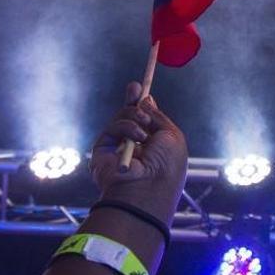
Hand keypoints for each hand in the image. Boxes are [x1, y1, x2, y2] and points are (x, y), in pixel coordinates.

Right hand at [89, 82, 188, 221]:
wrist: (150, 187)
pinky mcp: (102, 151)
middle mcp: (134, 147)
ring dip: (134, 117)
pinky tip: (137, 138)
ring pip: (121, 119)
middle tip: (134, 87)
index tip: (141, 88)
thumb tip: (146, 99)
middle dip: (132, 100)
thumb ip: (157, 116)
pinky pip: (112, 128)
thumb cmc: (167, 165)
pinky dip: (125, 127)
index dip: (142, 104)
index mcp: (154, 146)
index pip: (145, 121)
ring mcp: (117, 149)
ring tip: (145, 130)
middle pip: (128, 117)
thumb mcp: (171, 135)